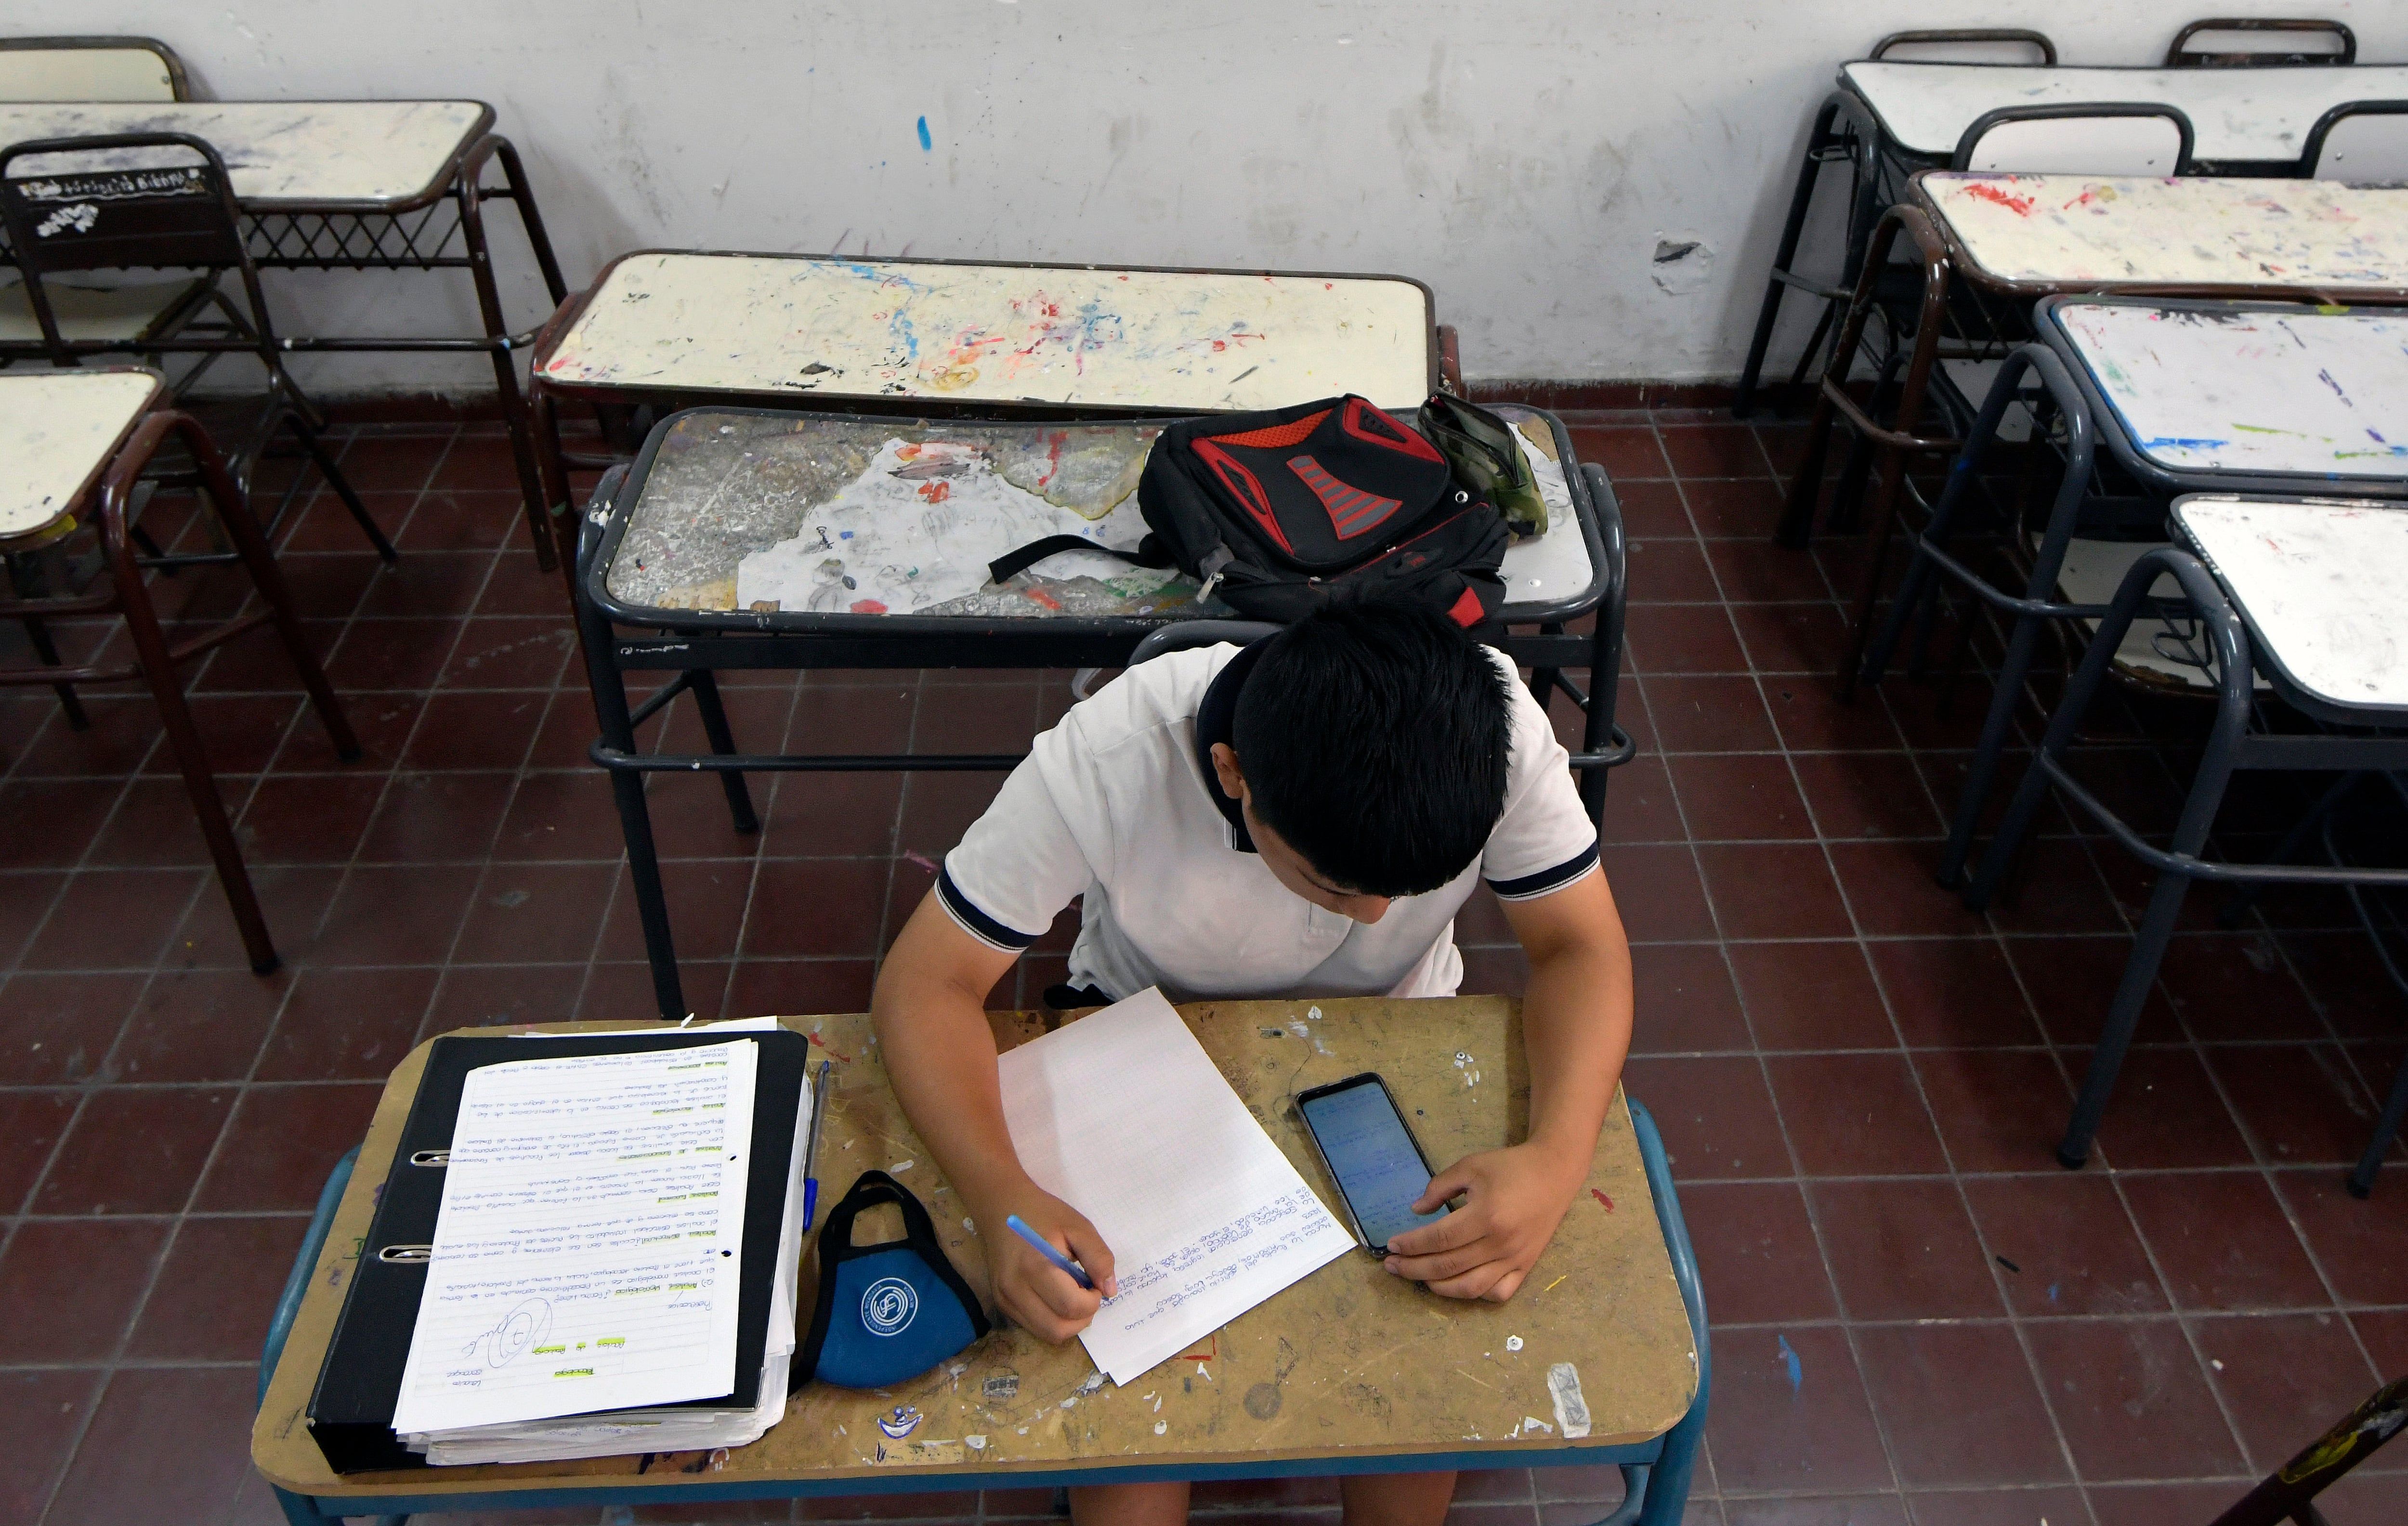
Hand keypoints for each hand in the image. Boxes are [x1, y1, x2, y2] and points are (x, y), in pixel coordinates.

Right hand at [976, 1185, 1117, 1342]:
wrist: (1001, 1207)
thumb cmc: (1042, 1213)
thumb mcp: (1078, 1226)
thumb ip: (1098, 1257)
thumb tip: (1108, 1291)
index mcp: (1035, 1267)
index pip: (1071, 1306)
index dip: (1092, 1301)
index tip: (1094, 1284)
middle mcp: (1015, 1289)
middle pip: (1058, 1329)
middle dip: (1083, 1318)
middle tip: (1087, 1294)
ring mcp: (1005, 1299)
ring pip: (1046, 1334)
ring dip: (1068, 1323)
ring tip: (1072, 1296)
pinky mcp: (1002, 1303)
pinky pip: (1034, 1326)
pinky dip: (1052, 1320)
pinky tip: (1056, 1297)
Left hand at [1380, 1143, 1583, 1300]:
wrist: (1554, 1173)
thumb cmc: (1510, 1167)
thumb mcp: (1471, 1166)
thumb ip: (1439, 1187)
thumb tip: (1416, 1210)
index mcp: (1486, 1215)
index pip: (1439, 1239)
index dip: (1412, 1244)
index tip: (1392, 1245)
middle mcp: (1500, 1243)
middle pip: (1449, 1266)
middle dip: (1414, 1268)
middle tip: (1393, 1266)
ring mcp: (1515, 1259)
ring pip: (1470, 1287)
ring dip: (1439, 1287)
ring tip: (1418, 1278)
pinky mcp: (1525, 1267)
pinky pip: (1498, 1293)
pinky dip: (1475, 1295)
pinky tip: (1456, 1285)